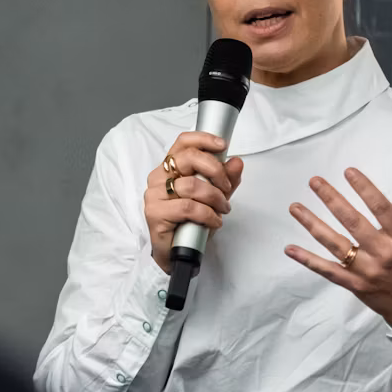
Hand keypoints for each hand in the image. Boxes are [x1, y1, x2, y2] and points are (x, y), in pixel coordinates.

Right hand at [143, 132, 244, 272]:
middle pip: (189, 158)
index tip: (223, 145)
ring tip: (223, 209)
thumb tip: (237, 162)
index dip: (204, 139)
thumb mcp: (215, 197)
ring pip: (191, 185)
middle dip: (216, 171)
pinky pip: (188, 207)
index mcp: (170, 167)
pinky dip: (207, 214)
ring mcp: (154, 195)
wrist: (176, 252)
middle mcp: (159, 177)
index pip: (183, 142)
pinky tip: (214, 221)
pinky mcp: (155, 213)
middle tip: (226, 187)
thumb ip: (226, 179)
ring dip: (215, 197)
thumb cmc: (192, 221)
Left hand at [285, 168, 391, 334]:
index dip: (365, 189)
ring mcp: (368, 272)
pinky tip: (290, 248)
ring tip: (295, 207)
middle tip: (315, 181)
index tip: (349, 172)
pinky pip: (328, 272)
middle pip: (353, 223)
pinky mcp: (356, 286)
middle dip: (332, 200)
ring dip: (313, 225)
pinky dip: (309, 260)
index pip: (382, 209)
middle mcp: (385, 254)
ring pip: (336, 245)